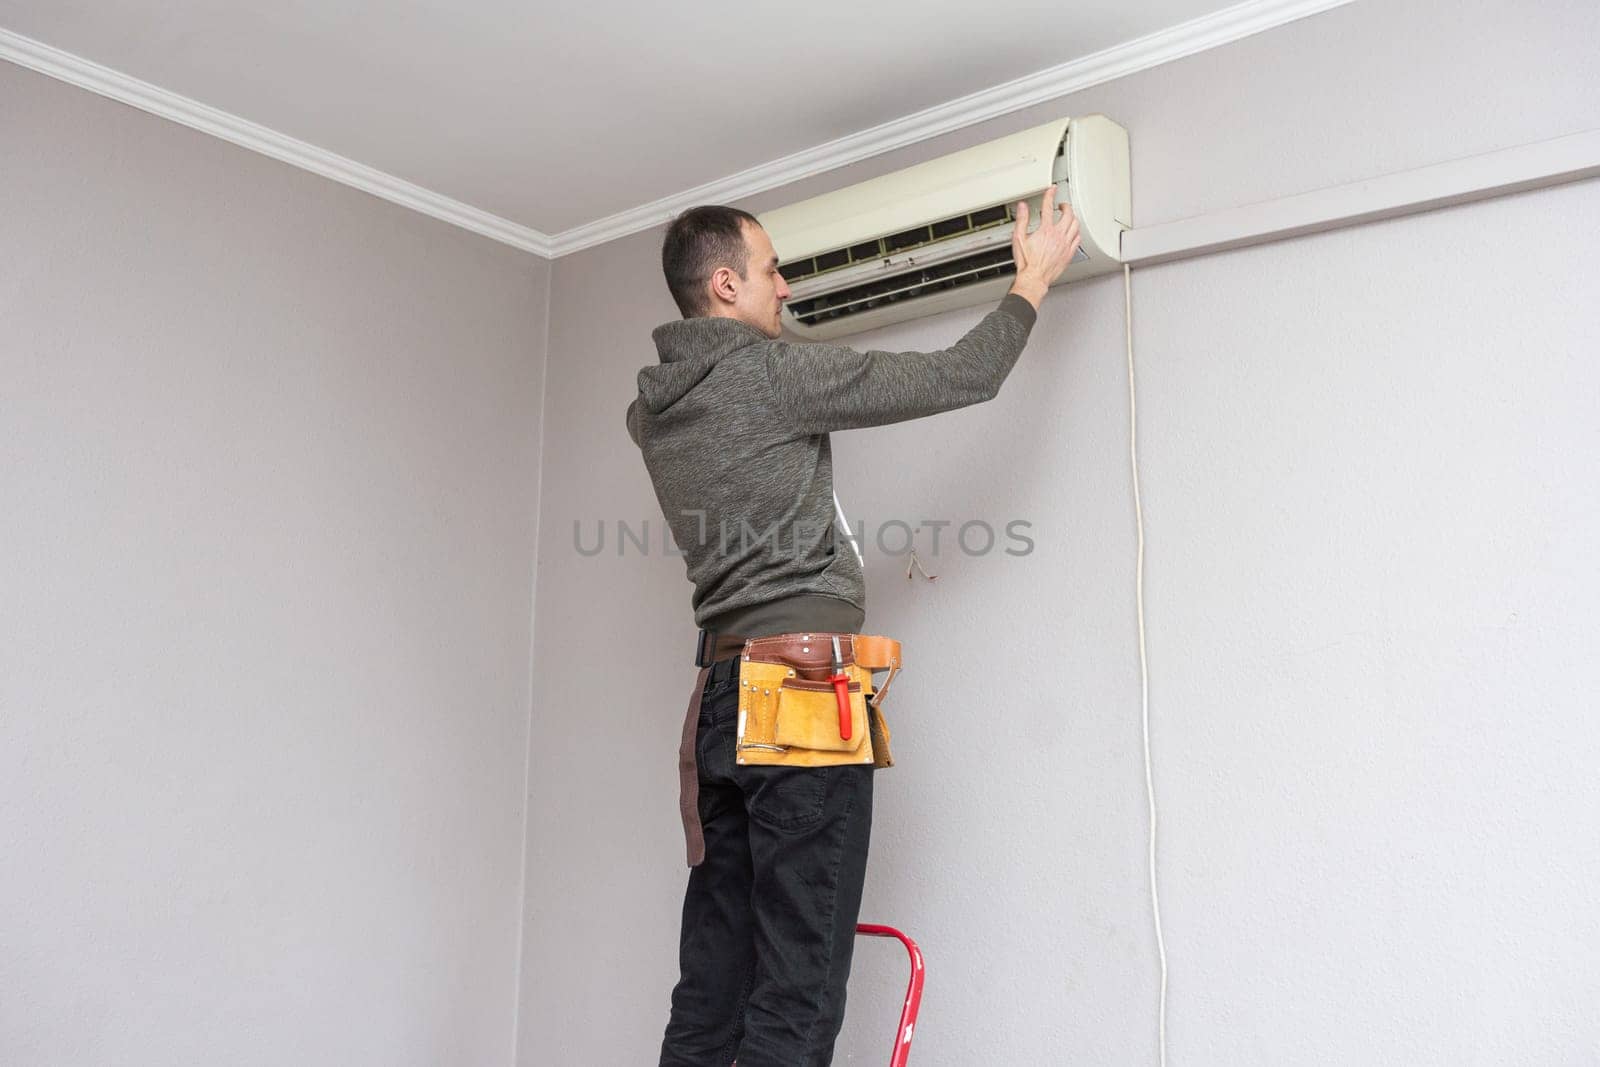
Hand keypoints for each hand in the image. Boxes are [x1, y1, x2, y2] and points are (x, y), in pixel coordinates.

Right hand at [1008, 185, 1081, 307]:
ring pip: (1076, 225)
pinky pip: (1078, 239)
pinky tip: (1073, 232)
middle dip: (1066, 206)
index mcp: (1045, 231)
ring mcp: (1065, 245)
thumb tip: (1022, 207)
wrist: (1034, 279)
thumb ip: (1022, 220)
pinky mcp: (1069, 254)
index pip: (1048, 207)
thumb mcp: (1018, 239)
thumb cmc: (1026, 263)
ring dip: (1073, 218)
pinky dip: (1076, 232)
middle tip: (1062, 205)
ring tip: (1068, 216)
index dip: (1050, 195)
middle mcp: (1058, 236)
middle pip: (1068, 214)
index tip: (1052, 190)